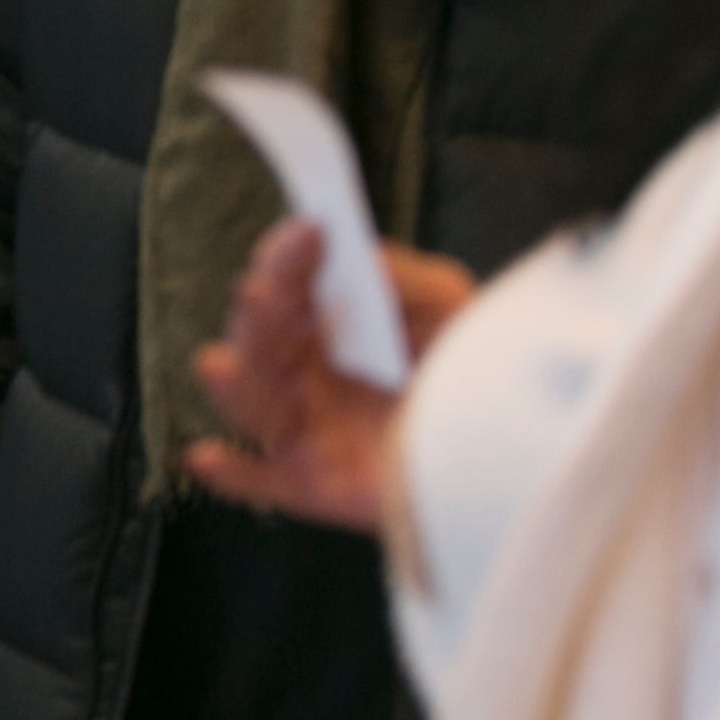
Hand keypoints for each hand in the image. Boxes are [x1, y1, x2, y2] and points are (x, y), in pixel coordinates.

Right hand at [186, 218, 476, 533]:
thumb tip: (354, 256)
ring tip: (224, 364)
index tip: (309, 233)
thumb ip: (402, 276)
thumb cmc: (480, 376)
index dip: (288, 259)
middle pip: (258, 341)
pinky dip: (232, 473)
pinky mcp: (319, 486)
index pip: (289, 286)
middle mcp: (309, 375)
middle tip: (273, 294)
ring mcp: (310, 431)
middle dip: (259, 317)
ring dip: (235, 385)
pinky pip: (263, 484)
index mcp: (329, 328)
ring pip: (251, 406)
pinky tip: (206, 456)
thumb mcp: (450, 307)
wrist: (512, 451)